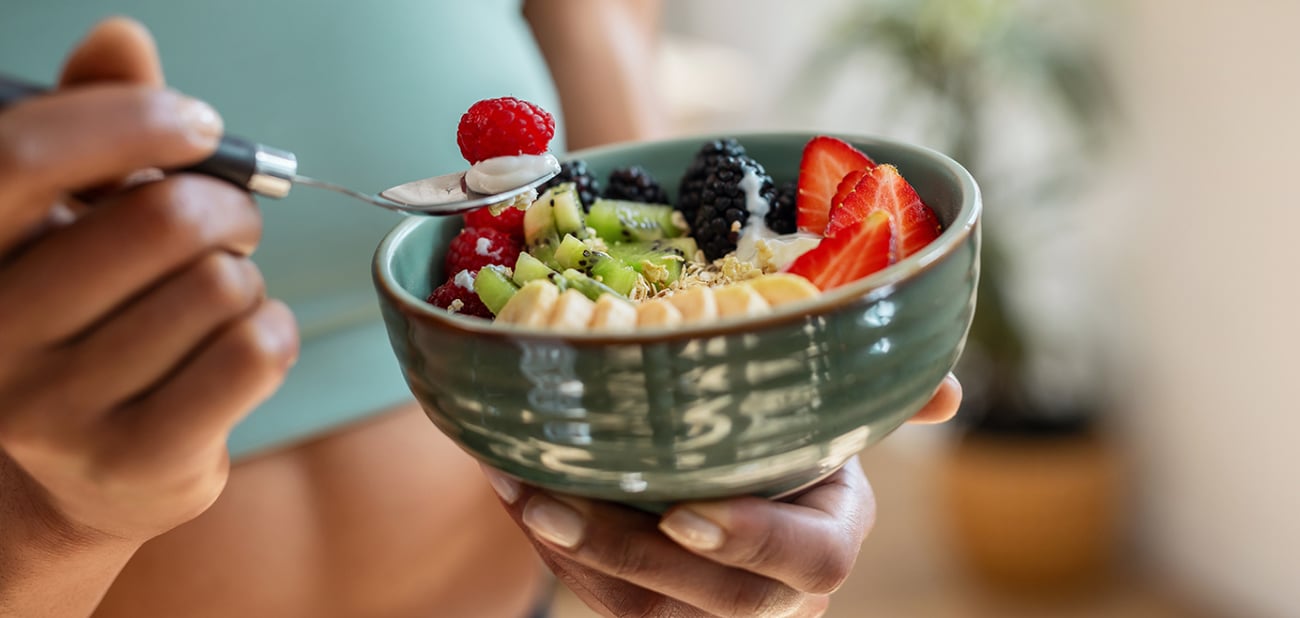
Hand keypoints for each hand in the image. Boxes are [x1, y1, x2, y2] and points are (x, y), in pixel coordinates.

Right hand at [0, 19, 297, 546]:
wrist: (90, 471)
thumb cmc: (93, 317)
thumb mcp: (75, 219)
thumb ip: (93, 123)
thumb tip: (121, 38)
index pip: (24, 157)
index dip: (129, 120)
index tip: (200, 125)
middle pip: (161, 220)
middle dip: (228, 207)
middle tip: (232, 222)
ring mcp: (56, 409)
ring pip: (221, 287)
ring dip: (246, 279)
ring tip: (219, 297)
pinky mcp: (135, 458)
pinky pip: (253, 352)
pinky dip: (276, 329)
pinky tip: (247, 340)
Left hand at [485, 376, 961, 616]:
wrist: (750, 500)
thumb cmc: (797, 451)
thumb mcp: (839, 426)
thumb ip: (883, 406)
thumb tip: (950, 393)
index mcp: (828, 542)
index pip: (809, 562)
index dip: (751, 541)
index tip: (689, 511)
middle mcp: (772, 597)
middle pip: (708, 601)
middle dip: (628, 554)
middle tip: (555, 500)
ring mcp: (704, 616)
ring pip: (638, 610)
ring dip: (569, 550)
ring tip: (514, 485)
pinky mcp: (648, 615)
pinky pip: (597, 598)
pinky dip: (552, 549)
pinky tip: (513, 488)